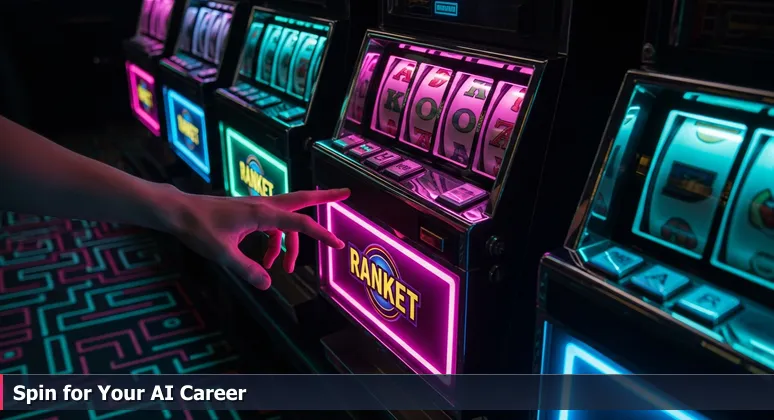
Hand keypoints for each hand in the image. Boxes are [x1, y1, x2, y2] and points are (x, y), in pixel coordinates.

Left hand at [166, 188, 349, 289]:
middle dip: (325, 198)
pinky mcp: (250, 213)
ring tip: (285, 269)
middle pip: (302, 200)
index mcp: (262, 214)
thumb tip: (267, 284)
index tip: (338, 244)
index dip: (322, 234)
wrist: (180, 212)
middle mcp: (264, 206)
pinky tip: (265, 262)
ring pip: (287, 221)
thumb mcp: (223, 254)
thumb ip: (247, 269)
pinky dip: (275, 244)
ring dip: (291, 244)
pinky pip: (273, 227)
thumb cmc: (199, 228)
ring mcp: (257, 208)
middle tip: (346, 193)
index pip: (300, 224)